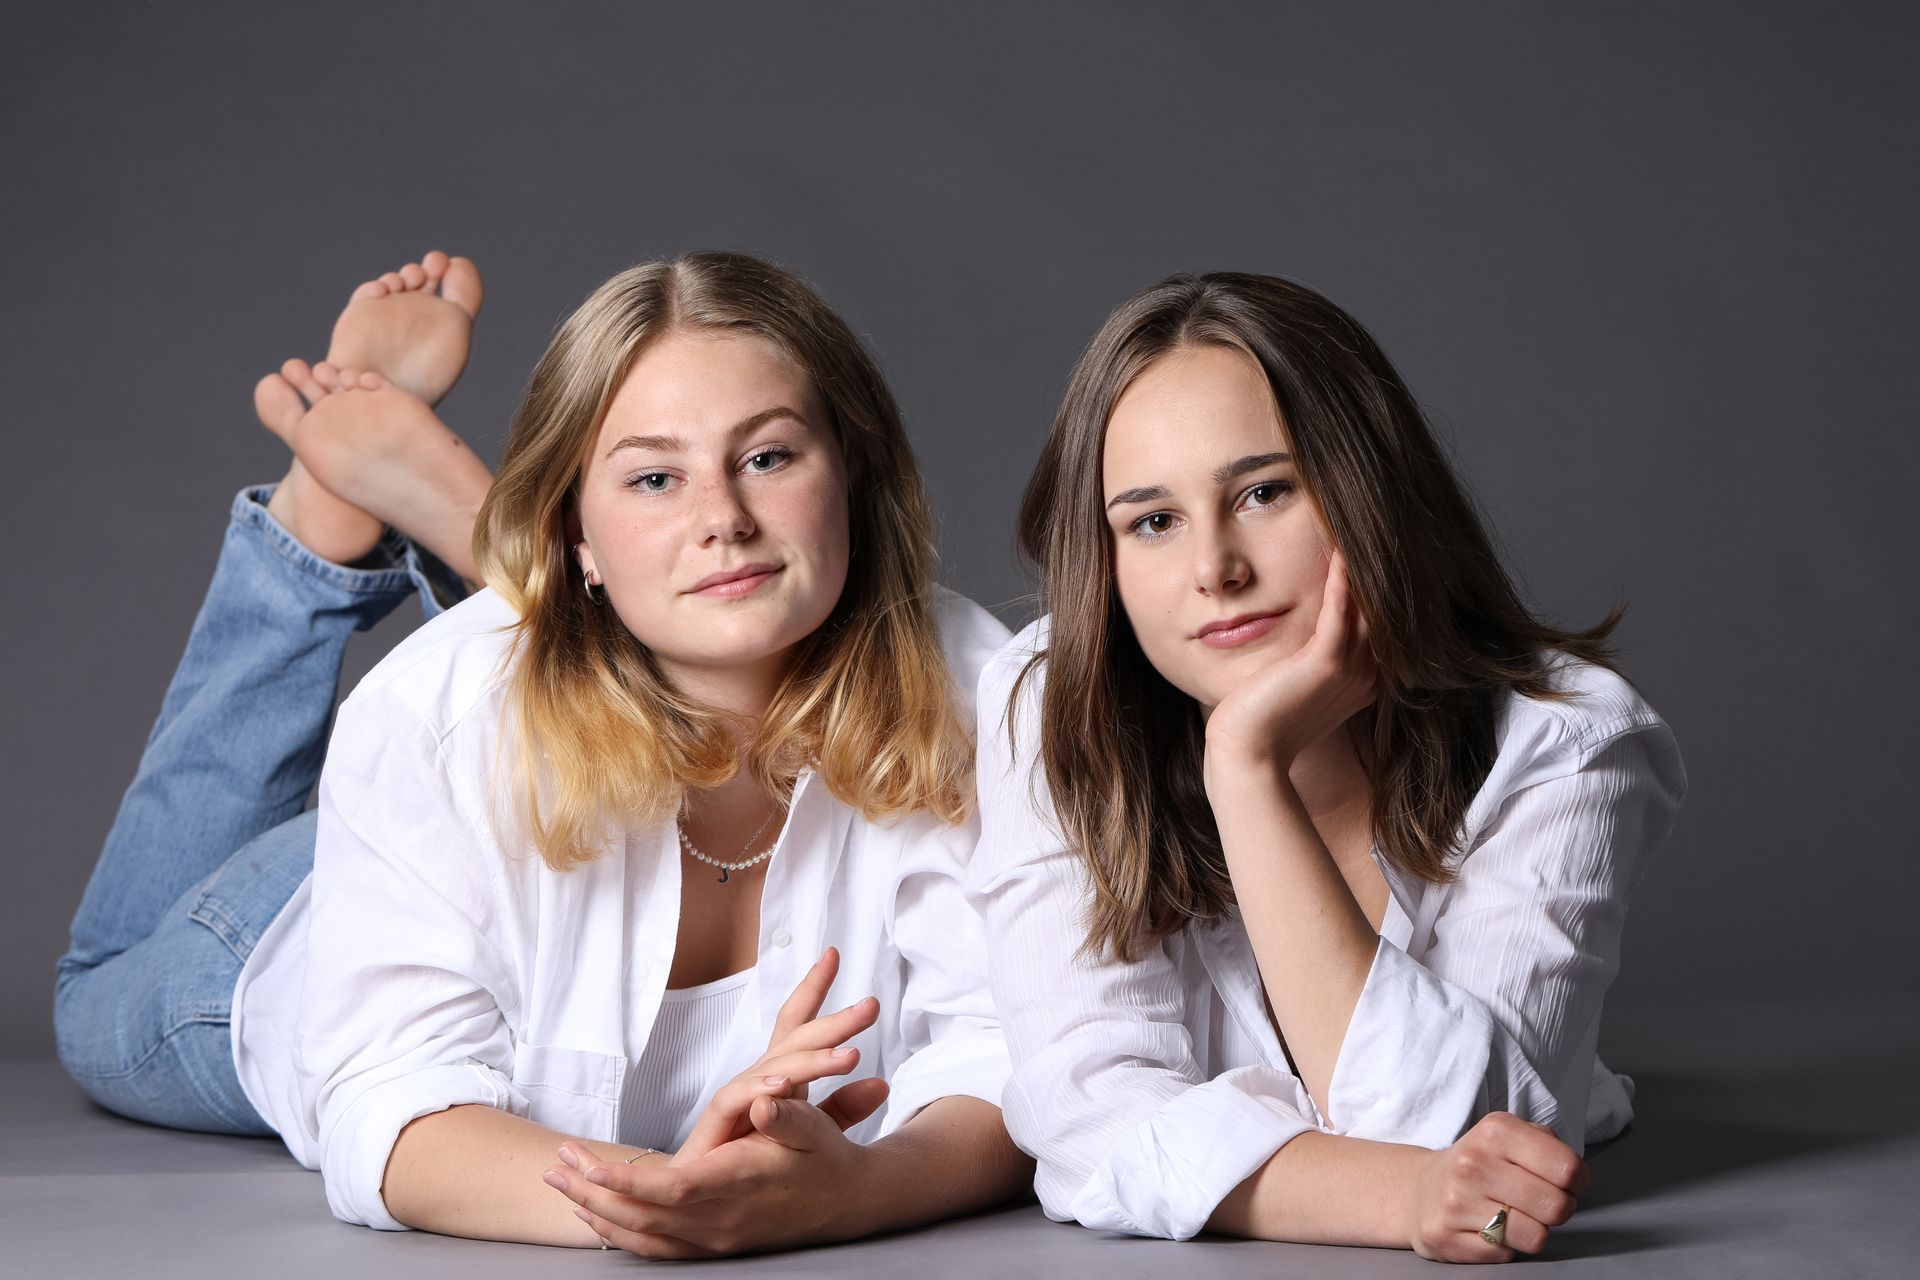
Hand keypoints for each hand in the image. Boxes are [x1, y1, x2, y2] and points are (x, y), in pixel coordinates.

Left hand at [555, 1094, 874, 1256]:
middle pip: (642, 1216)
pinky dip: (621, 1234)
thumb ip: (788, 1115)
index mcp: (739, 1187)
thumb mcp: (815, 1128)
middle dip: (592, 1193)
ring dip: (597, 1213)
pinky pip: (656, 1248)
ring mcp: (716, 1239)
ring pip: (643, 1236)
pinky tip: (598, 1215)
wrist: (849, 1201)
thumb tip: (765, 1101)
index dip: (626, 1183)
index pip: (670, 1190)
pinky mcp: (714, 1246)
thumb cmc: (825, 1156)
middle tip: (554, 1167)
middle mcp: (722, 1221)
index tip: (588, 1166)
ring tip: (562, 1185)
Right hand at [672, 945, 885, 1163]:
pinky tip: (784, 1085)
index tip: (833, 954)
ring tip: (849, 1056)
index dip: (813, 988)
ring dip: (812, 1060)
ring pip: (774, 1067)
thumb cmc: (750, 1155)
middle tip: (870, 1006)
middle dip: (833, 1020)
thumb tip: (884, 1084)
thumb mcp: (809, 1130)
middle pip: (795, 1038)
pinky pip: (737, 1099)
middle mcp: (757, 1077)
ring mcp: (736, 1096)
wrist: (699, 1191)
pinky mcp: (715, 1124)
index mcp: (779, 1073)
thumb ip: (842, 1109)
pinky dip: (761, 1090)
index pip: (797, 1023)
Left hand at [1203, 550, 1375, 777]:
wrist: (1248, 755)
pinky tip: (1338, 554)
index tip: (1373, 556)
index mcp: (1362, 681)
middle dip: (1377, 574)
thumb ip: (1310, 665)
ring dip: (1361, 569)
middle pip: (1380, 613)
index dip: (1378, 591)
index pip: (1379, 625)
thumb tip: (1302, 643)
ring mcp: (1349, 671)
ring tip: (1354, 532)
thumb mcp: (1296, 689)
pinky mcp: (1324, 665)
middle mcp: (1365, 675)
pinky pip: (1339, 614)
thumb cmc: (1264, 724)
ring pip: (1365, 608)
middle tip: (1375, 533)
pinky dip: (1340, 583)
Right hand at [1402, 1112, 1586, 1262]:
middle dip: (1557, 1210)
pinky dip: (1505, 1247)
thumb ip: (1546, 1142)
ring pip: (1535, 1236)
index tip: (1566, 1183)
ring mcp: (1457, 1202)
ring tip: (1514, 1217)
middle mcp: (1473, 1163)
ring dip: (1533, 1232)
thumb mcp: (1508, 1136)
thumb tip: (1575, 1174)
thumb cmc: (1477, 1165)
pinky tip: (1487, 1229)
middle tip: (1539, 1203)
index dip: (1577, 1181)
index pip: (1567, 1167)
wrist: (1418, 1191)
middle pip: (1556, 1206)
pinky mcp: (1446, 1237)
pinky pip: (1506, 1255)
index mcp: (1495, 1132)